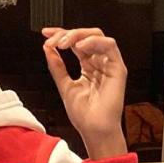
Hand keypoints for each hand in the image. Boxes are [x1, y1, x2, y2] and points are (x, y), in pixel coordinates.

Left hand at [42, 27, 128, 158]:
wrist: (93, 129)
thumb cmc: (83, 114)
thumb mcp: (64, 85)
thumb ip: (57, 66)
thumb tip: (48, 49)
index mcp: (88, 66)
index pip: (76, 43)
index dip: (61, 34)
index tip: (46, 33)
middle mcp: (99, 63)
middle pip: (86, 36)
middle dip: (68, 33)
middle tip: (54, 41)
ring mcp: (109, 64)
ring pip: (97, 36)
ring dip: (78, 35)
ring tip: (64, 43)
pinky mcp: (118, 68)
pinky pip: (110, 46)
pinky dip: (94, 41)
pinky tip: (80, 46)